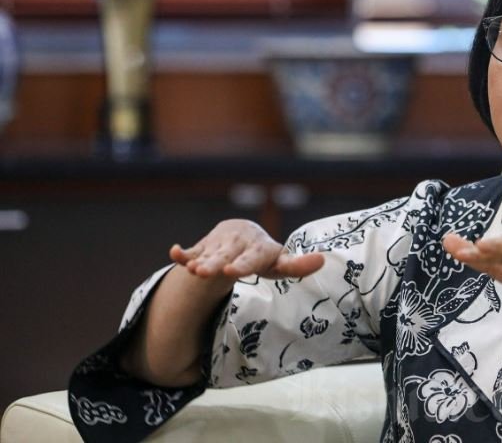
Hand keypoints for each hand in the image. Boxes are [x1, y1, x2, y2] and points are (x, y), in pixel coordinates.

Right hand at [170, 219, 323, 280]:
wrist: (242, 233)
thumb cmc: (265, 255)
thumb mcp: (280, 262)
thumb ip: (298, 265)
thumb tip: (322, 260)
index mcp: (259, 249)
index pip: (252, 258)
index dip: (243, 264)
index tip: (233, 271)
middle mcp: (238, 245)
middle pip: (227, 257)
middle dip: (217, 264)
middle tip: (208, 273)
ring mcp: (220, 245)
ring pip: (209, 255)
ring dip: (200, 261)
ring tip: (193, 271)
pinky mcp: (204, 248)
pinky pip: (192, 251)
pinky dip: (183, 254)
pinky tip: (175, 253)